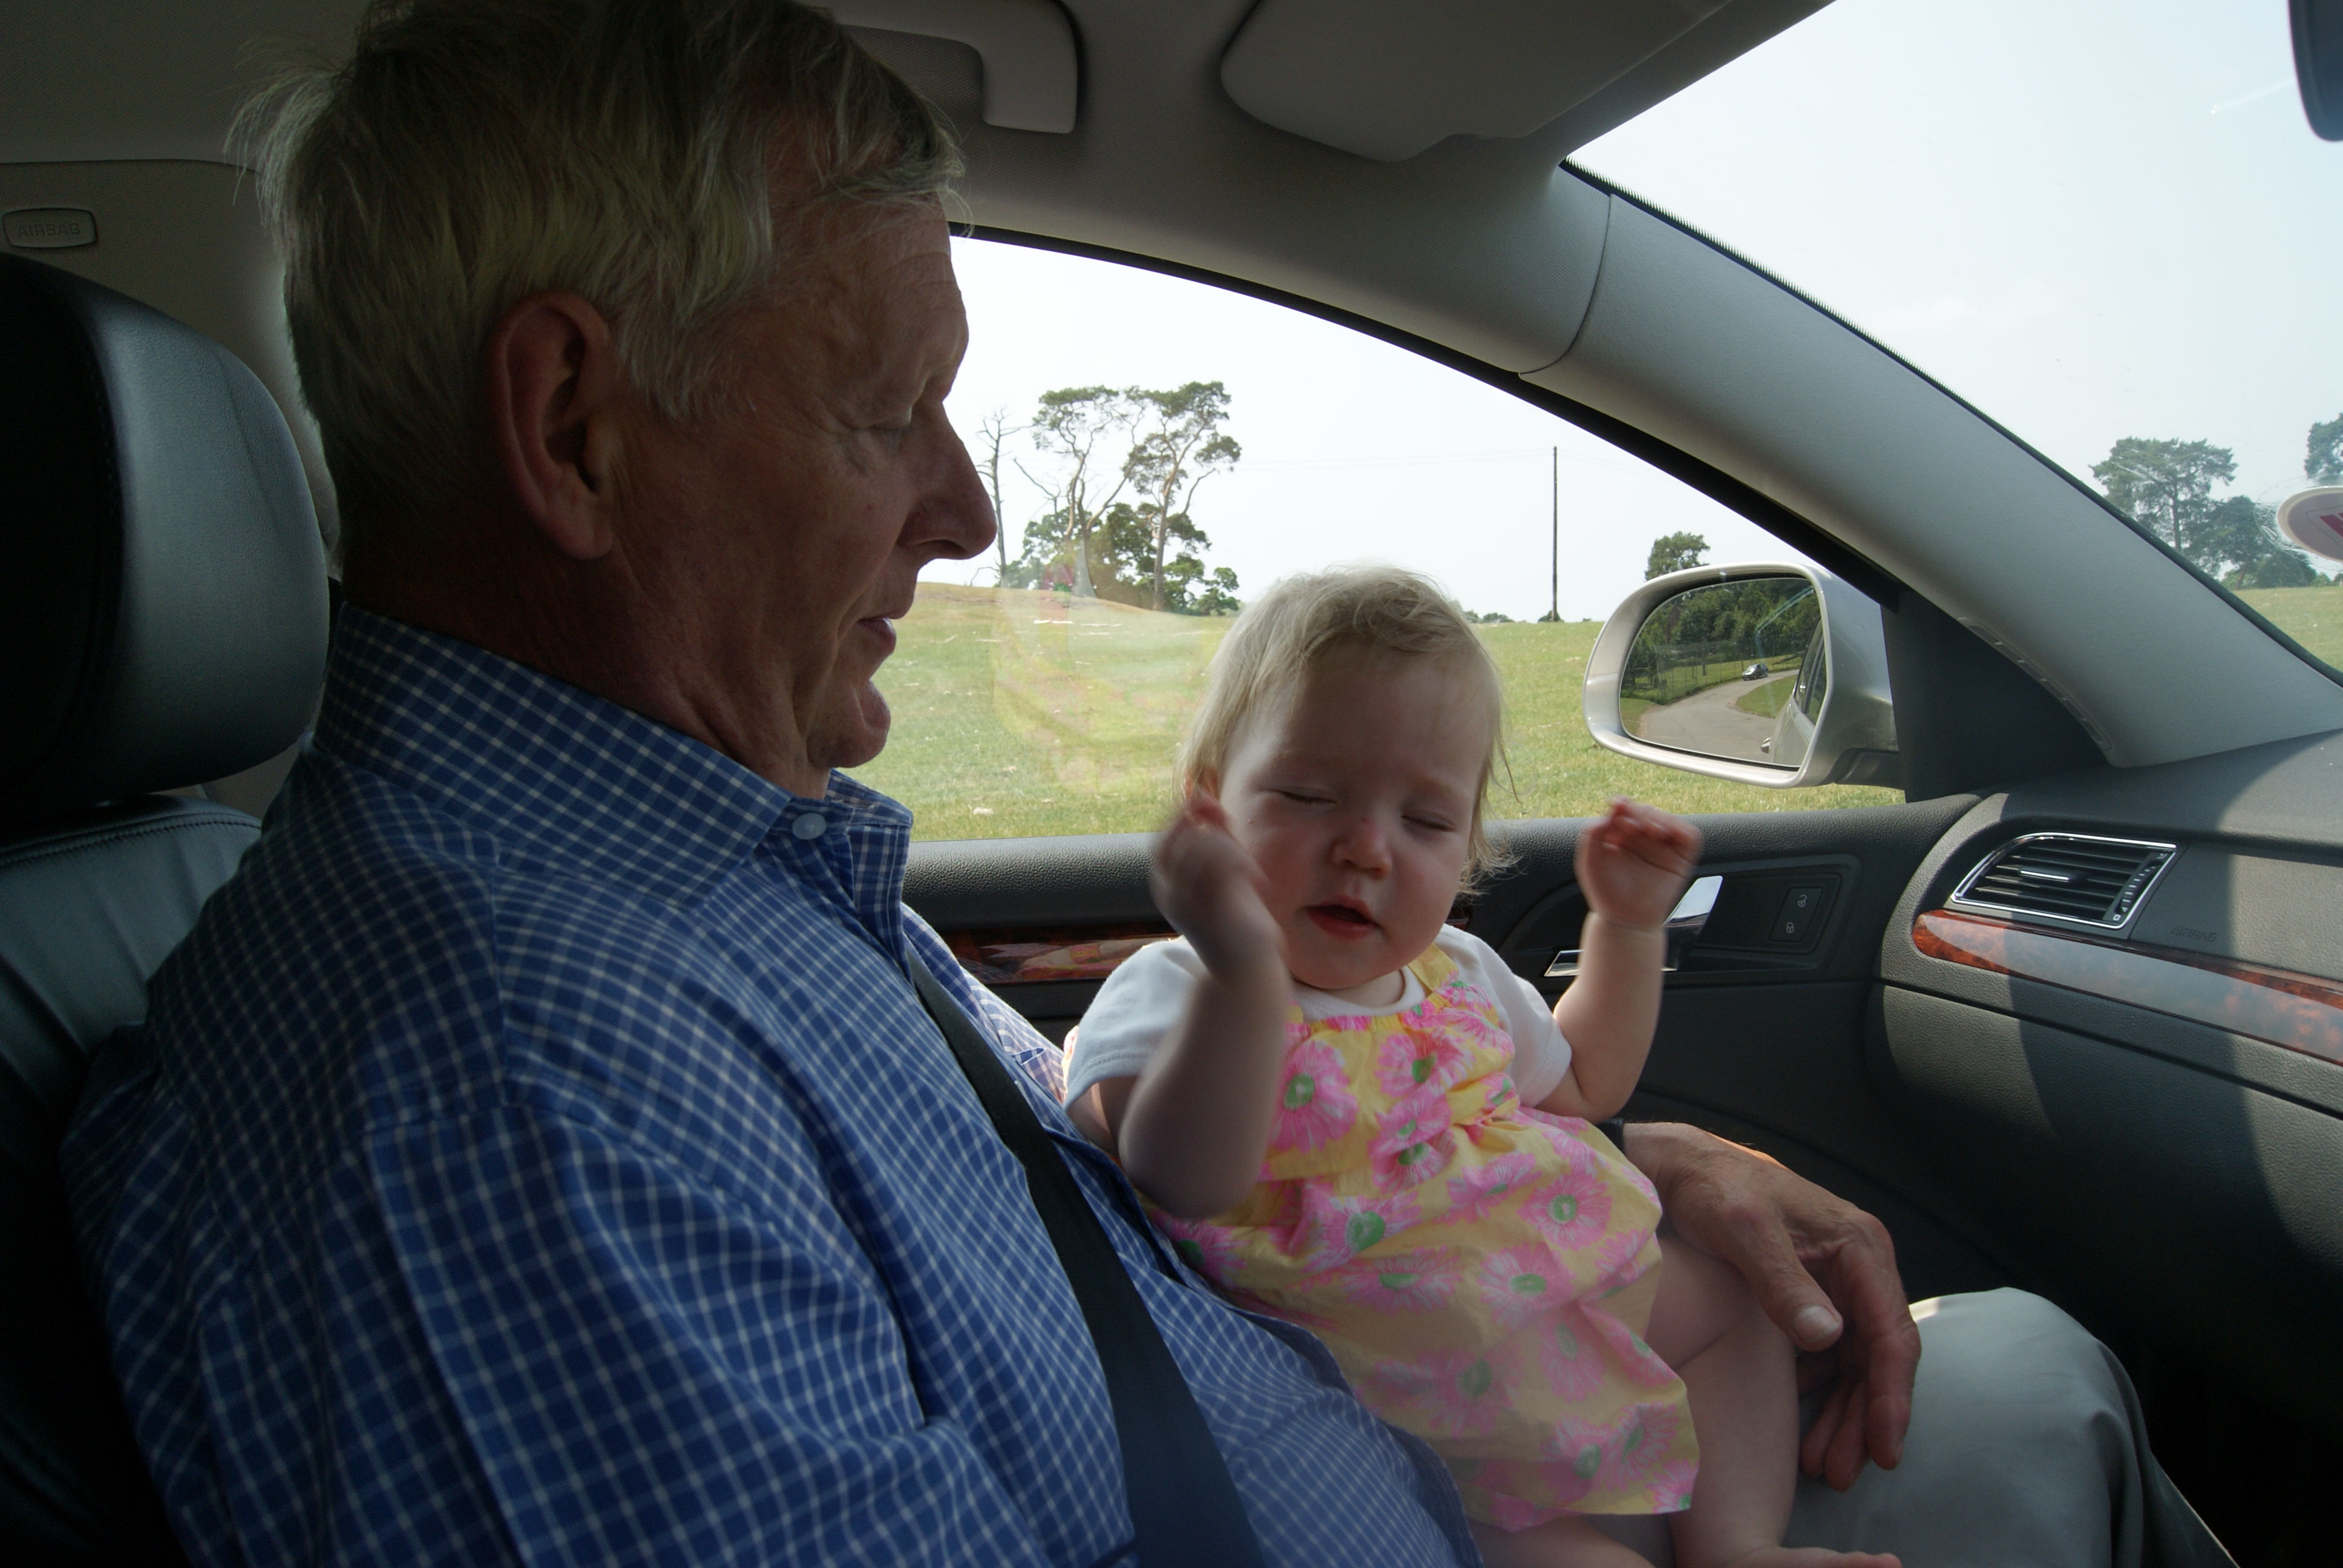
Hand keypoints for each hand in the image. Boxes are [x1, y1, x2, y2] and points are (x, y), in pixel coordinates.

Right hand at [1151, 792, 1285, 979]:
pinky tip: (1256, 880)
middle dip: (1205, 824)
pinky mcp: (1215, 914)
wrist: (1244, 973)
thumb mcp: (1221, 873)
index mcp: (1168, 889)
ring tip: (1248, 866)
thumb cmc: (1235, 921)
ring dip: (1229, 848)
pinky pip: (1222, 869)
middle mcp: (1172, 897)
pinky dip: (1241, 864)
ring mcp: (1191, 906)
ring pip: (1202, 850)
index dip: (1181, 816)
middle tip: (1230, 826)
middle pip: (1180, 841)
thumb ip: (1214, 837)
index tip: (1206, 800)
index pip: (1162, 842)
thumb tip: (1203, 796)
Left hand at [1574, 800, 1701, 932]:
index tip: (1617, 805)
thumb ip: (1592, 833)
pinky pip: (1689, 836)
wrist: (1625, 920)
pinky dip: (1680, 829)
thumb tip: (1610, 810)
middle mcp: (1642, 840)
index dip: (1622, 805)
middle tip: (1628, 823)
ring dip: (1656, 818)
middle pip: (1645, 811)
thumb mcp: (1590, 860)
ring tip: (1645, 828)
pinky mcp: (1680, 859)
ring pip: (1666, 819)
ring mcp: (1662, 849)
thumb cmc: (1606, 893)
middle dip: (1638, 812)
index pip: (1624, 811)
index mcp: (1620, 836)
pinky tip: (1664, 833)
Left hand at [1625, 1122, 1917, 1489]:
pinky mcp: (1808, 1296)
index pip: (1890, 1335)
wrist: (1680, 1167)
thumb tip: (1827, 1337)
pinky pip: (1826, 1356)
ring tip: (1824, 1467)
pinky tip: (1802, 1426)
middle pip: (1875, 1359)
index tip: (1885, 1449)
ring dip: (1843, 1415)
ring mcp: (1836, 1284)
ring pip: (1853, 1365)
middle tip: (1842, 1474)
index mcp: (1860, 1249)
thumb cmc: (1715, 1188)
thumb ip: (1783, 1282)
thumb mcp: (1745, 1231)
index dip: (1891, 1397)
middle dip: (1864, 1421)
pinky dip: (1819, 1393)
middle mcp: (1858, 1268)